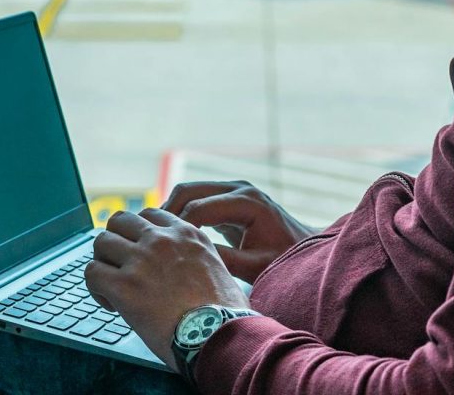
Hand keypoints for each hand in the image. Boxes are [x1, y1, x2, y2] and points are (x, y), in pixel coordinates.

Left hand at [85, 208, 251, 369]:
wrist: (219, 335)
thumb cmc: (225, 313)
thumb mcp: (219, 268)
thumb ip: (197, 258)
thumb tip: (185, 270)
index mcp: (186, 234)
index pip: (149, 215)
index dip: (138, 234)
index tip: (140, 253)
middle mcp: (161, 240)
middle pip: (120, 220)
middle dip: (116, 241)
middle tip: (119, 265)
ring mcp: (141, 260)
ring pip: (101, 242)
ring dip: (103, 263)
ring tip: (112, 286)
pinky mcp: (124, 286)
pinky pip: (92, 273)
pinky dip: (96, 289)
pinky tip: (111, 304)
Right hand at [163, 180, 317, 281]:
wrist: (304, 249)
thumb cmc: (284, 260)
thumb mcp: (255, 265)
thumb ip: (224, 260)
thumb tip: (188, 258)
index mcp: (247, 202)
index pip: (199, 208)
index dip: (177, 228)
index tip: (161, 252)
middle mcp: (238, 188)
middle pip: (188, 191)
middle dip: (166, 213)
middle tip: (149, 240)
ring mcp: (233, 189)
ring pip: (188, 191)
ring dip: (171, 211)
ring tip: (155, 238)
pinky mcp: (228, 197)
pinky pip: (196, 199)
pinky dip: (181, 212)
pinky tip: (170, 235)